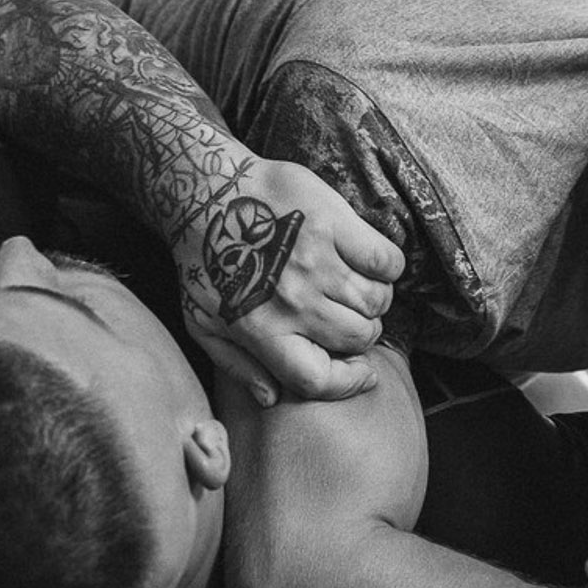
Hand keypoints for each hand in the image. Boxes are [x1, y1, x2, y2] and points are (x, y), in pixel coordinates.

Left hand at [181, 158, 404, 405]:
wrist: (202, 189)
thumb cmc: (201, 258)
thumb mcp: (202, 321)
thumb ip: (237, 365)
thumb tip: (272, 398)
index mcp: (261, 331)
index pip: (319, 378)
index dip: (348, 383)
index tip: (362, 373)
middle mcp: (292, 302)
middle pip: (358, 337)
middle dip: (360, 331)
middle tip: (347, 313)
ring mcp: (315, 262)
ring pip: (375, 300)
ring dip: (373, 298)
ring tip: (354, 284)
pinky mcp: (333, 223)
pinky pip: (386, 260)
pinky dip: (386, 265)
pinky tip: (366, 259)